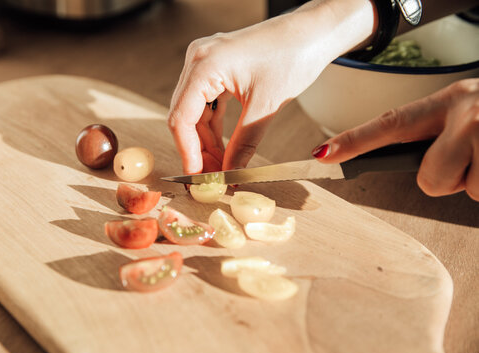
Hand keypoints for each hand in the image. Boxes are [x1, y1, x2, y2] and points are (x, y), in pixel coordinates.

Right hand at [167, 0, 375, 173]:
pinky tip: (223, 147)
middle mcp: (198, 60)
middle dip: (198, 150)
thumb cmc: (294, 55)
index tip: (197, 178)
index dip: (188, 153)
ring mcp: (206, 63)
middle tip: (212, 178)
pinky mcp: (217, 68)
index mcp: (205, 65)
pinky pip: (207, 104)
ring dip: (206, 142)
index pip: (181, 118)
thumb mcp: (266, 106)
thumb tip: (230, 173)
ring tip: (221, 167)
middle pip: (185, 116)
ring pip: (195, 113)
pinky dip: (214, 127)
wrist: (313, 32)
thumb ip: (244, 144)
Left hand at [312, 78, 478, 199]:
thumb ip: (439, 137)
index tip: (322, 155)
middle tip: (470, 159)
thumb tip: (423, 173)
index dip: (353, 142)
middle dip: (447, 181)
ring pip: (467, 191)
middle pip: (430, 180)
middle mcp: (466, 113)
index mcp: (446, 102)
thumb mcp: (467, 114)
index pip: (390, 124)